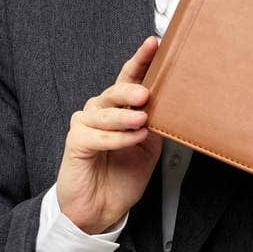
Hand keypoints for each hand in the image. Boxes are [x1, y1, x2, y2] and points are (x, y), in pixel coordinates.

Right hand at [54, 35, 162, 234]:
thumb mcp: (150, 146)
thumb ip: (157, 122)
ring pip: (104, 111)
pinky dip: (116, 137)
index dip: (141, 60)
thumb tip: (177, 102)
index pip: (130, 78)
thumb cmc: (123, 175)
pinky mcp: (75, 143)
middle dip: (130, 89)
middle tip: (144, 94)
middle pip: (114, 90)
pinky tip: (131, 139)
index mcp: (120, 107)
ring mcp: (85, 125)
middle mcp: (100, 110)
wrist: (102, 208)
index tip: (155, 43)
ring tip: (141, 121)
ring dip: (124, 116)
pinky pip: (95, 135)